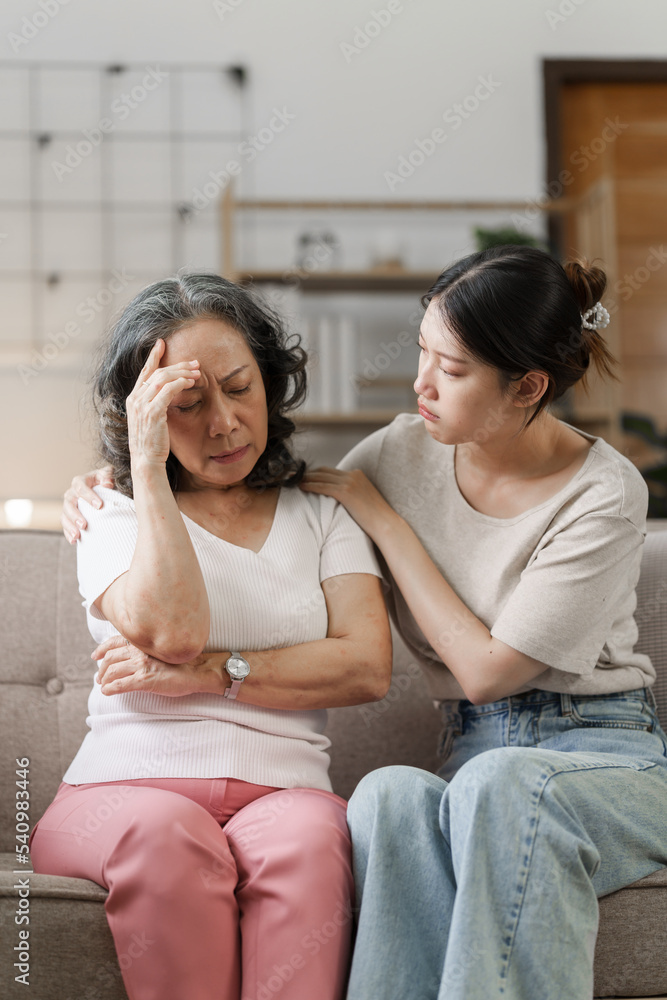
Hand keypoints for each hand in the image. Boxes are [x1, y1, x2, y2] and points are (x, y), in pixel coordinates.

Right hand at [62, 466, 114, 543]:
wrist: (104, 490)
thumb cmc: (107, 481)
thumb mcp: (109, 475)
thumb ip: (108, 475)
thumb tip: (107, 483)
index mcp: (80, 481)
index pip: (81, 487)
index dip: (88, 496)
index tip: (99, 506)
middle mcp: (72, 493)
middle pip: (69, 503)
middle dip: (75, 515)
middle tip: (84, 525)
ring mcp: (69, 505)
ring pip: (64, 515)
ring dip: (70, 526)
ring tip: (77, 535)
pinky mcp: (69, 516)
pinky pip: (65, 525)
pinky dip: (68, 533)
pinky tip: (74, 541)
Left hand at [93, 636, 224, 696]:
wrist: (198, 671)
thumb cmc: (184, 662)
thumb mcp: (162, 650)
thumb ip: (147, 650)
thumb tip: (133, 656)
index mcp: (144, 643)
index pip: (115, 641)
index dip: (102, 648)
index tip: (95, 655)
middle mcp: (140, 651)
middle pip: (110, 657)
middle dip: (102, 668)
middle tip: (100, 676)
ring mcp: (141, 665)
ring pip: (112, 671)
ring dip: (104, 679)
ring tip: (103, 685)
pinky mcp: (144, 680)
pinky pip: (119, 685)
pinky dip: (110, 689)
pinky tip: (107, 692)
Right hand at [126, 339, 199, 469]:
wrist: (146, 461)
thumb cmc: (152, 443)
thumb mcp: (151, 419)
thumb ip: (156, 404)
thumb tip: (169, 393)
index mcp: (133, 399)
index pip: (143, 372)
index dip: (153, 356)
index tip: (161, 343)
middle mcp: (135, 399)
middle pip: (157, 372)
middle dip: (177, 365)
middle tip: (194, 362)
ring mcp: (142, 405)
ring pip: (163, 378)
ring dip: (182, 372)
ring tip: (197, 372)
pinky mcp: (153, 412)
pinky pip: (168, 390)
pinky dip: (180, 383)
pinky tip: (191, 382)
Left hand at [300, 467, 398, 539]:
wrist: (385, 524)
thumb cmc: (374, 518)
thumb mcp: (362, 500)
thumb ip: (350, 495)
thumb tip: (335, 500)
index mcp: (357, 475)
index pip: (330, 471)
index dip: (315, 474)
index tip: (304, 477)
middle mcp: (353, 475)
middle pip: (323, 471)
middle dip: (307, 473)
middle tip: (293, 477)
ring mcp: (350, 482)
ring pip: (321, 477)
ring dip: (305, 478)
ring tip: (293, 482)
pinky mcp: (346, 492)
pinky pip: (323, 486)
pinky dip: (310, 485)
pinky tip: (301, 487)